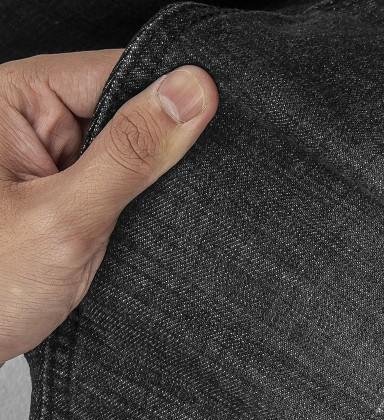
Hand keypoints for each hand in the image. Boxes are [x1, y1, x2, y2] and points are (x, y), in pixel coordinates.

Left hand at [0, 51, 217, 362]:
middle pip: (124, 111)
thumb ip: (132, 153)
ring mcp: (49, 163)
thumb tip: (191, 93)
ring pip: (129, 155)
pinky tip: (142, 233)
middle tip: (164, 197)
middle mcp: (27, 123)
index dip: (167, 99)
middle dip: (157, 155)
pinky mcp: (66, 198)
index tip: (214, 127)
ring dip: (148, 190)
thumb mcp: (68, 216)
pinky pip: (121, 190)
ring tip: (144, 222)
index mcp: (10, 100)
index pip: (113, 73)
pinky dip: (139, 212)